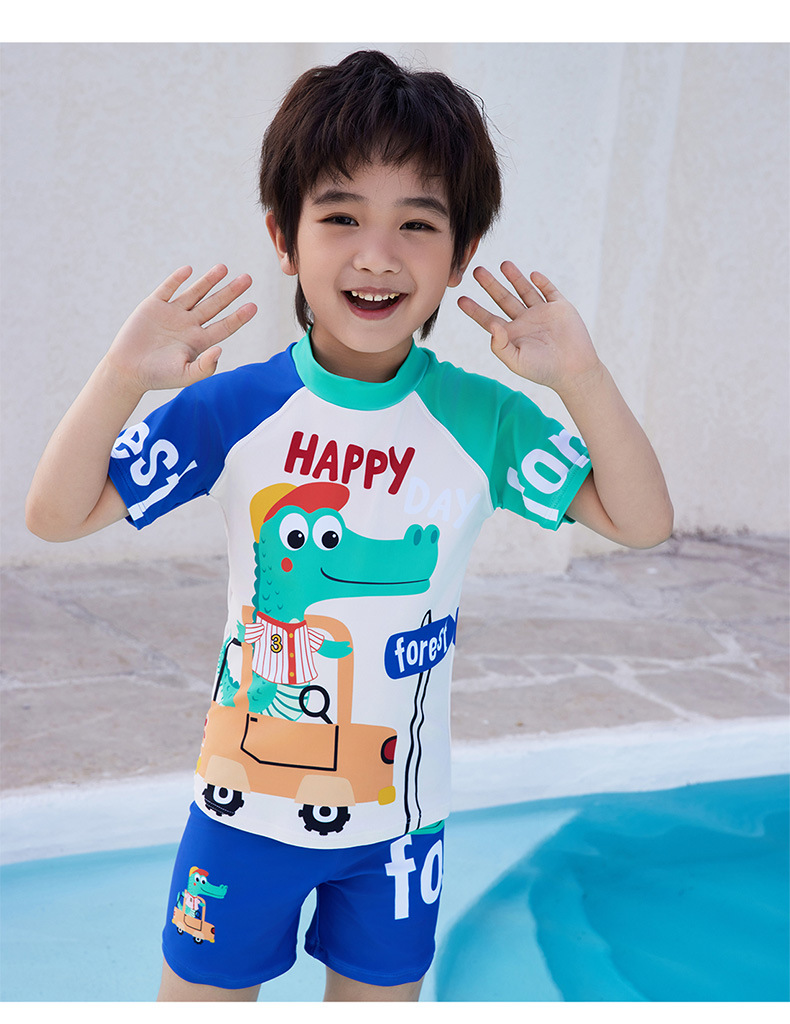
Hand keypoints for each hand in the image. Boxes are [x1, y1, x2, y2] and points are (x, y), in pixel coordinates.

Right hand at [104, 265, 256, 393]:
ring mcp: (172, 313)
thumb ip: (205, 366)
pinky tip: (189, 270)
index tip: (253, 307)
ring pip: (195, 293)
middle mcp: (189, 324)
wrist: (127, 371)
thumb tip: (220, 349)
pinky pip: (168, 289)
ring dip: (209, 281)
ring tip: (223, 268)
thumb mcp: (185, 376)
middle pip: (215, 305)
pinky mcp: (153, 306)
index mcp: (199, 341)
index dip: (239, 317)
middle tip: (248, 279)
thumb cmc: (158, 376)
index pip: (225, 326)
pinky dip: (177, 279)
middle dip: (231, 292)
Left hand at [458, 262, 600, 395]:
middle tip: (477, 271)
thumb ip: (500, 346)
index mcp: (512, 335)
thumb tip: (491, 325)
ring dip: (514, 277)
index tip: (460, 299)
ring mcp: (542, 313)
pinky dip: (542, 282)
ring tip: (503, 264)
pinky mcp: (560, 308)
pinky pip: (549, 291)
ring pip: (524, 291)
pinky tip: (532, 275)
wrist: (574, 370)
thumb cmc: (543, 370)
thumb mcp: (516, 361)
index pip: (488, 318)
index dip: (475, 310)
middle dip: (490, 285)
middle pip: (503, 299)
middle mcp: (524, 321)